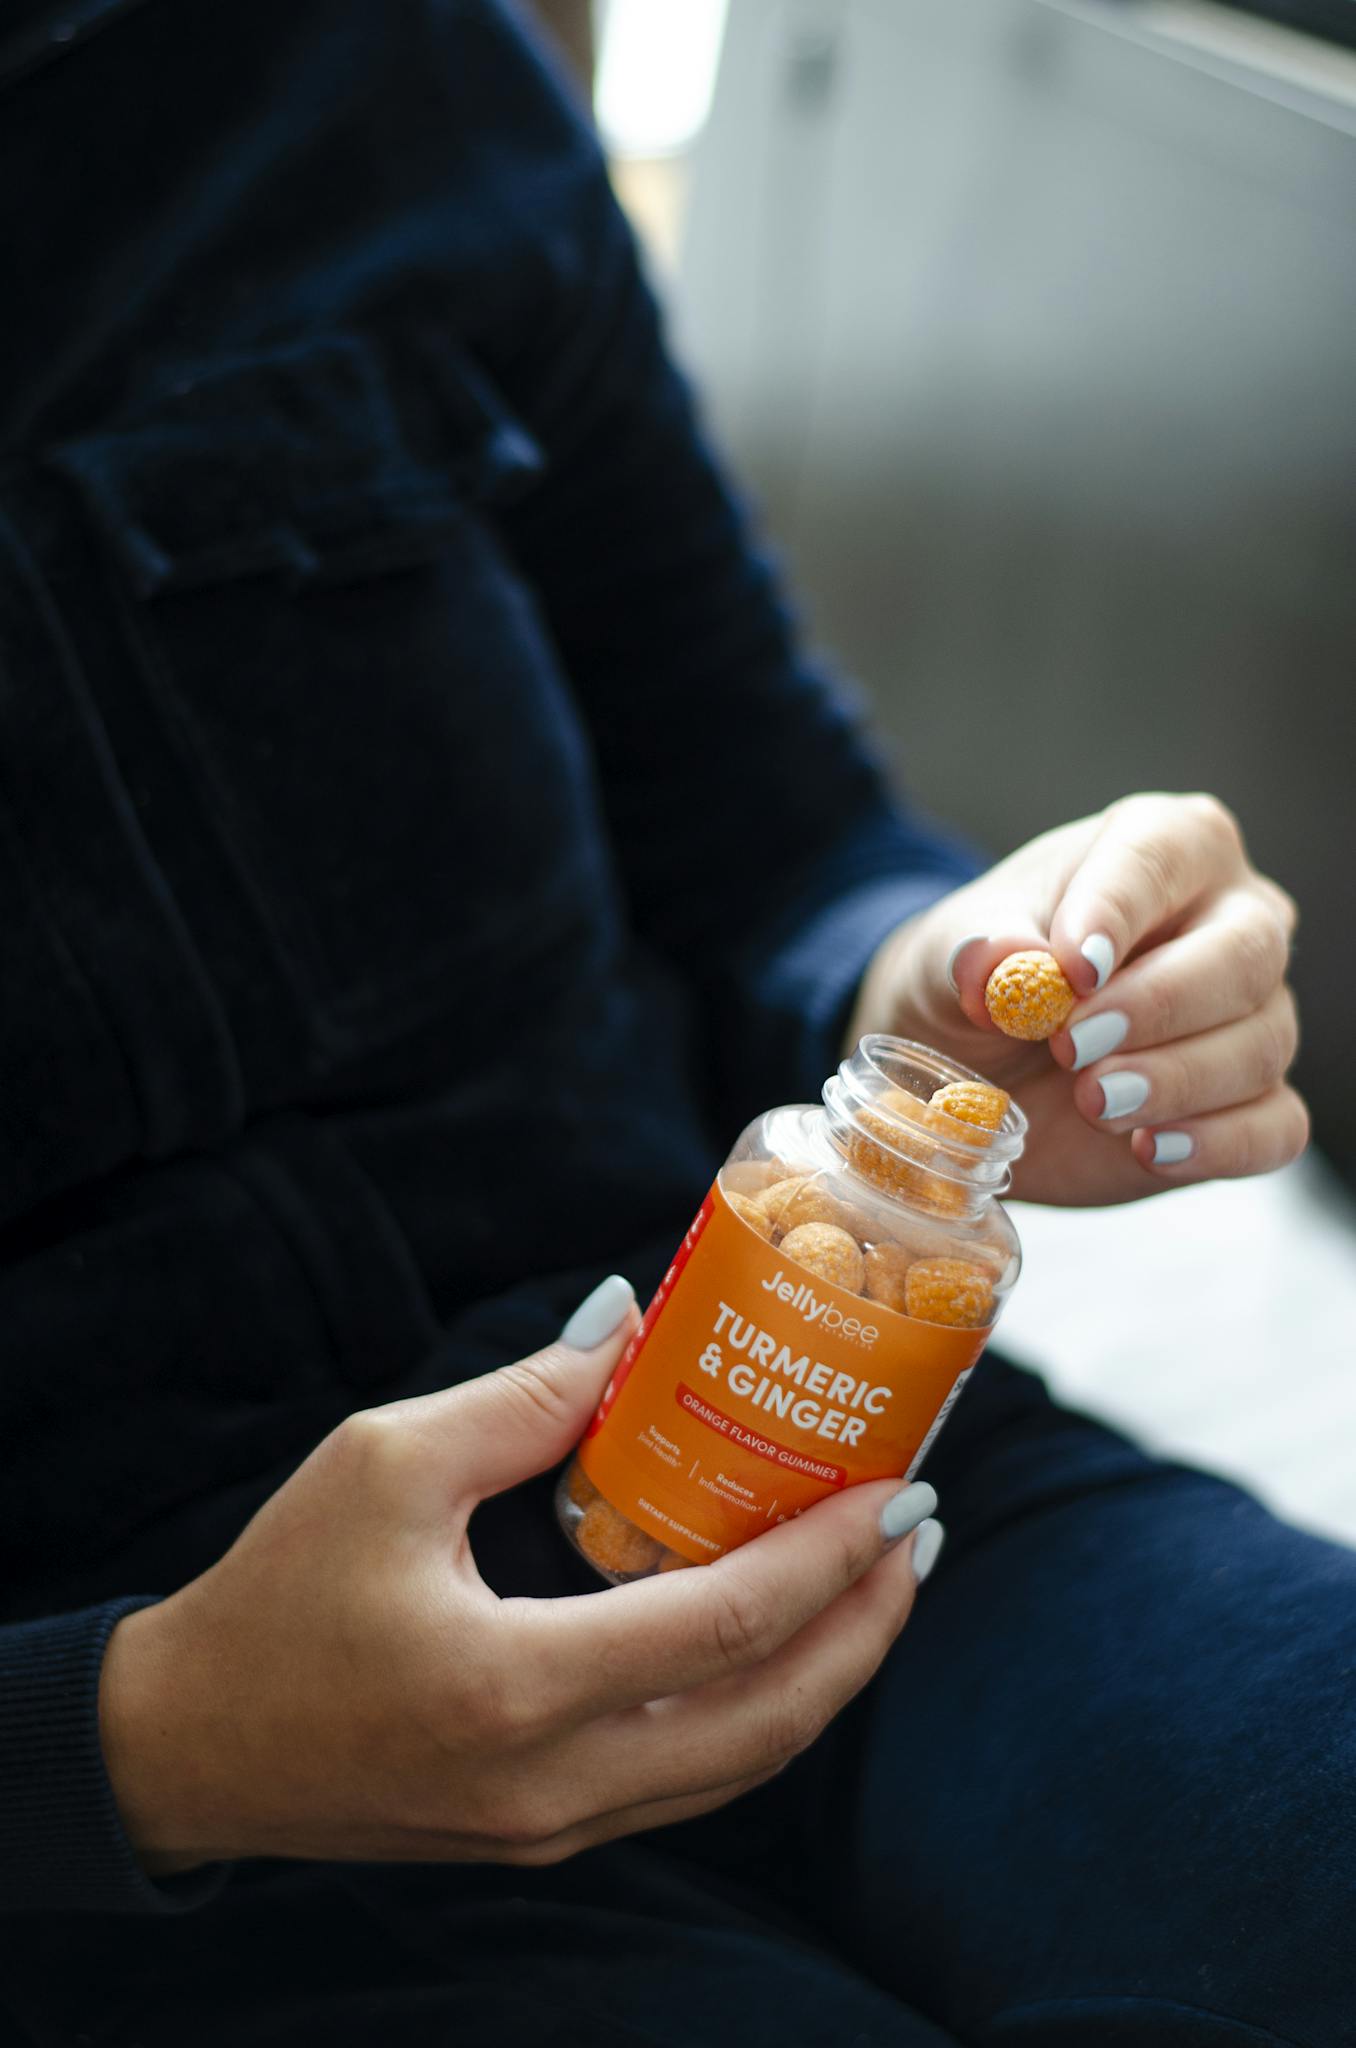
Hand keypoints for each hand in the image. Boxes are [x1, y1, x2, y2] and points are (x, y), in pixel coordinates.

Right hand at [99, 1285, 933, 1871]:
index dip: (830, 1558)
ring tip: (874, 1583)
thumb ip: (524, 1397)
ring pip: (742, 1766)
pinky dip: (757, 1712)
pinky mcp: (542, 1836)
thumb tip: (631, 1319)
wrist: (189, 1748)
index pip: (725, 1627)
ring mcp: (552, 1828)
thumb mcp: (384, 1463)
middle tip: (918, 1533)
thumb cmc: (276, 1593)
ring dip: (827, 1674)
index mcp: (512, 1684)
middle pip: (769, 1720)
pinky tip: (778, 1640)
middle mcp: (550, 1783)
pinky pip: (689, 1782)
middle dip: (866, 1626)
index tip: (900, 1488)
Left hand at [848, 792, 1306, 1205]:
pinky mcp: (1251, 1102)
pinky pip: (1273, 1127)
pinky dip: (1217, 1144)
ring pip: (1260, 1045)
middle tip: (1073, 1046)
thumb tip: (996, 961)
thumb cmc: (983, 976)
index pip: (1162, 857)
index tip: (1072, 968)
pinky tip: (1151, 1149)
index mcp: (1167, 847)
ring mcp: (1255, 1013)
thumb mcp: (950, 953)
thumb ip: (974, 949)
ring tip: (1094, 1101)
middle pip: (1244, 956)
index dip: (1120, 911)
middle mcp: (1232, 920)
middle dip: (1158, 1007)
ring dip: (1175, 1081)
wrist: (978, 1058)